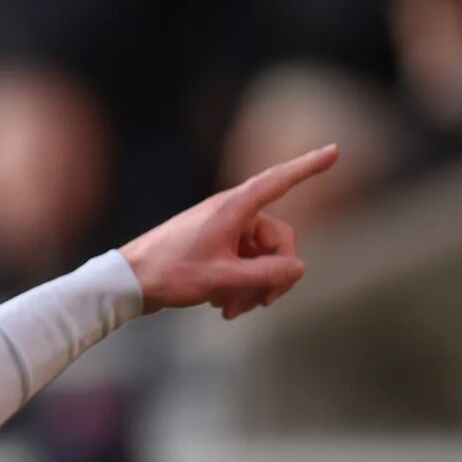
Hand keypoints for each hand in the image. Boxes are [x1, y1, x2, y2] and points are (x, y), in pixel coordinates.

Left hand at [118, 145, 338, 318]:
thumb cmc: (169, 274)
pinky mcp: (212, 247)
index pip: (280, 181)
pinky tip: (222, 307)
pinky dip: (238, 285)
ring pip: (260, 258)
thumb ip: (267, 276)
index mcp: (234, 208)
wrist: (126, 283)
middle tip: (259, 305)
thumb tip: (298, 268)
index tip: (336, 150)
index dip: (310, 166)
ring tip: (232, 310)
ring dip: (253, 286)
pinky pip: (241, 264)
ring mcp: (222, 230)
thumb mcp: (223, 279)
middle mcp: (231, 213)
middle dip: (273, 275)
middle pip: (277, 240)